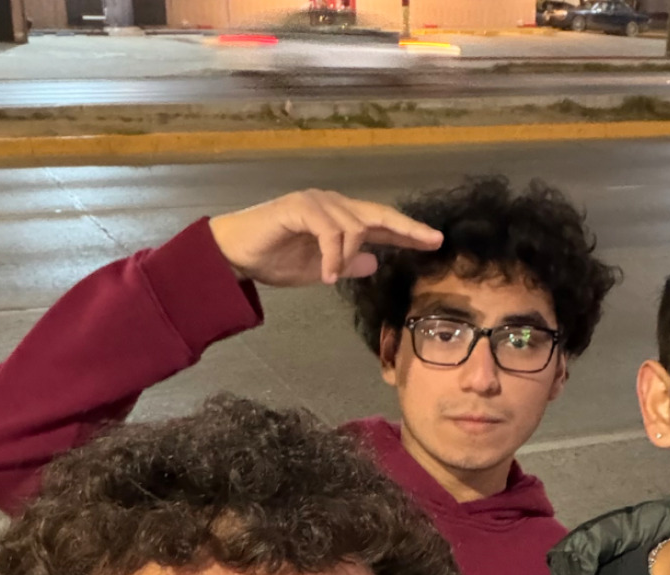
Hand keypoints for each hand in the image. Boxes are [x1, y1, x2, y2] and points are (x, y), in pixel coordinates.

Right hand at [208, 189, 443, 286]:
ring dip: (345, 257)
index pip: (381, 223)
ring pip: (353, 226)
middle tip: (431, 240)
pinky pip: (328, 231)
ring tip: (329, 277)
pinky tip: (325, 276)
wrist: (235, 254)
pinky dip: (331, 255)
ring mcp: (316, 203)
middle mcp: (332, 205)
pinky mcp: (299, 207)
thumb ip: (346, 266)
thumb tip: (373, 263)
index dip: (408, 232)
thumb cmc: (274, 259)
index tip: (434, 241)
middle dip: (406, 228)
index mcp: (340, 220)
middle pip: (378, 214)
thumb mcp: (320, 270)